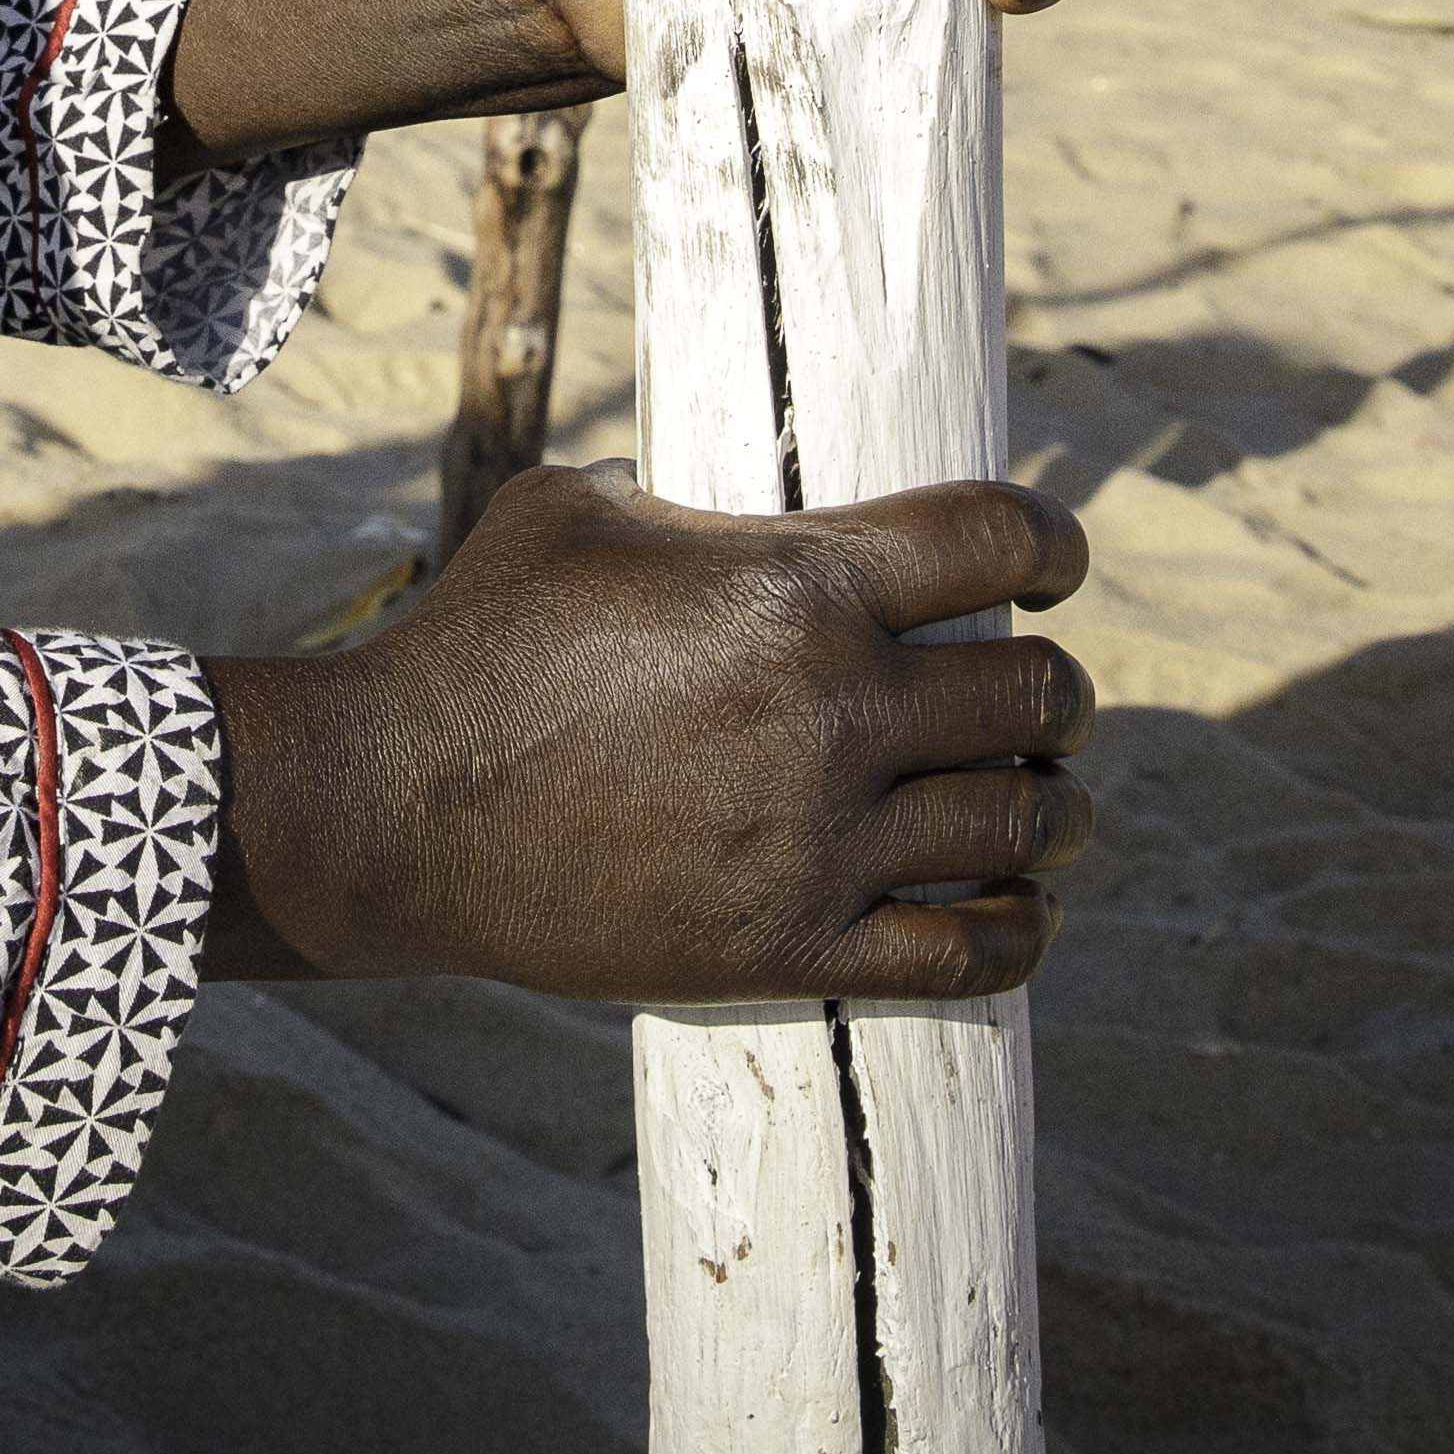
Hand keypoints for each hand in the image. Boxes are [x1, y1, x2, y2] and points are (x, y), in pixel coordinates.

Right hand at [202, 465, 1095, 996]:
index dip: (1055, 545)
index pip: (1000, 540)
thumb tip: (733, 502)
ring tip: (1046, 805)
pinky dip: (1019, 931)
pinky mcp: (790, 945)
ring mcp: (818, 837)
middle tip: (1038, 702)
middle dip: (1057, 695)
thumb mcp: (576, 510)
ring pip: (1024, 825)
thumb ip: (688, 498)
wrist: (396, 809)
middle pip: (1037, 694)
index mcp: (795, 582)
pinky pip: (969, 954)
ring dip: (1054, 809)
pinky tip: (1020, 910)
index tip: (1054, 567)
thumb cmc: (476, 641)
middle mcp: (831, 706)